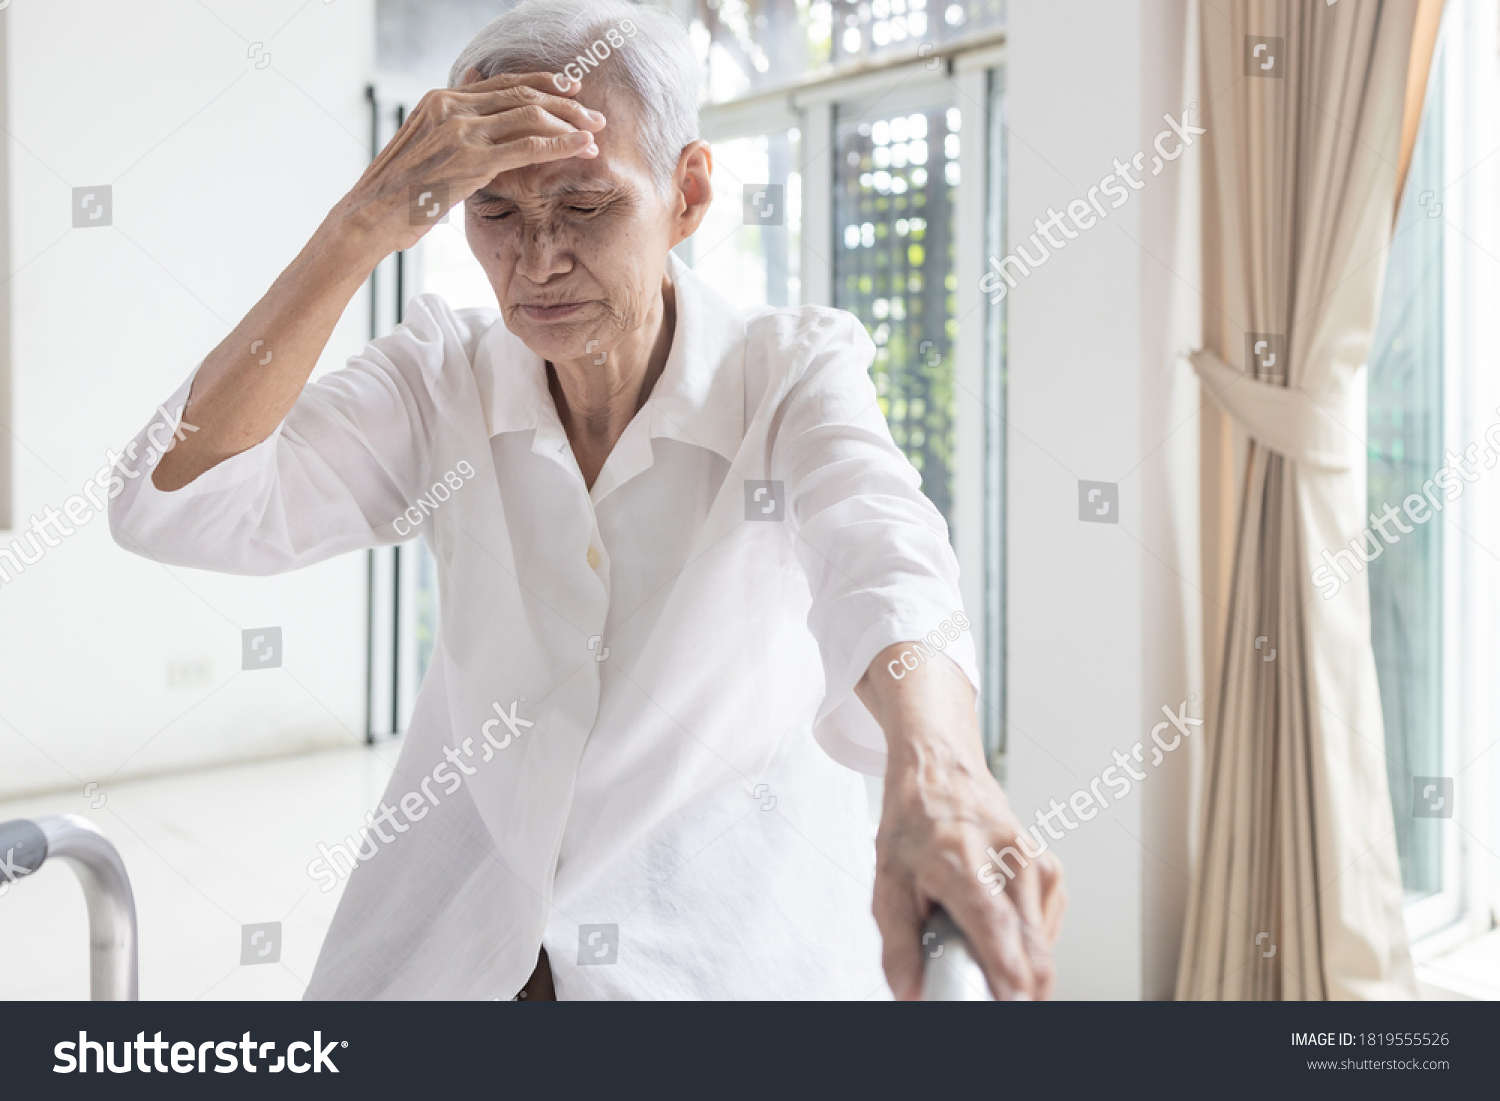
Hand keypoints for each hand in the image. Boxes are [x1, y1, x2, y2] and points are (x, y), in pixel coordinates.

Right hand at [342, 68, 606, 254]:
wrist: (369, 217)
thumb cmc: (398, 191)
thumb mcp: (424, 145)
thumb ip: (453, 120)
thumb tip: (473, 86)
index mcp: (440, 100)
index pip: (503, 83)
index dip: (543, 84)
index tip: (571, 89)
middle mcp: (451, 107)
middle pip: (523, 94)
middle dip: (566, 102)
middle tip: (594, 115)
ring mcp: (461, 131)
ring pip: (531, 115)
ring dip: (570, 123)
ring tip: (595, 134)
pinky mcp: (471, 161)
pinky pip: (528, 146)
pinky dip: (561, 145)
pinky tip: (582, 149)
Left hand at [857, 643, 1066, 999]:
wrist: (941, 768)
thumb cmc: (915, 820)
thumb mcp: (888, 881)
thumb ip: (898, 945)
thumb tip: (910, 996)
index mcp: (963, 859)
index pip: (997, 928)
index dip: (1009, 976)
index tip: (1012, 1005)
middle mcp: (1009, 859)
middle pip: (1031, 947)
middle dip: (1015, 989)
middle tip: (983, 998)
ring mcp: (1036, 864)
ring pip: (1042, 946)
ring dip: (1016, 966)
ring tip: (974, 940)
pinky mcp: (1050, 871)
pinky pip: (1046, 932)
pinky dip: (1024, 946)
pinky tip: (995, 929)